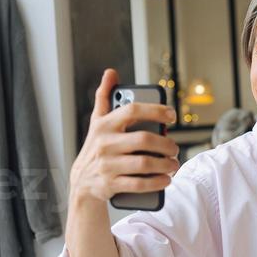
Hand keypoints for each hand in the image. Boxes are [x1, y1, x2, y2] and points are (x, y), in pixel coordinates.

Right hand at [69, 68, 179, 203]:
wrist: (81, 183)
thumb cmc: (96, 148)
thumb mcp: (97, 122)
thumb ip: (104, 97)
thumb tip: (110, 72)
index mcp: (104, 125)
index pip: (132, 110)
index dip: (155, 109)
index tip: (171, 114)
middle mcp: (104, 144)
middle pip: (144, 139)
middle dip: (166, 144)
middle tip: (174, 148)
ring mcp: (107, 165)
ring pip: (144, 164)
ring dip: (165, 164)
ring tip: (173, 164)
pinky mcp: (110, 184)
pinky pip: (139, 184)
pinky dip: (156, 182)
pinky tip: (166, 179)